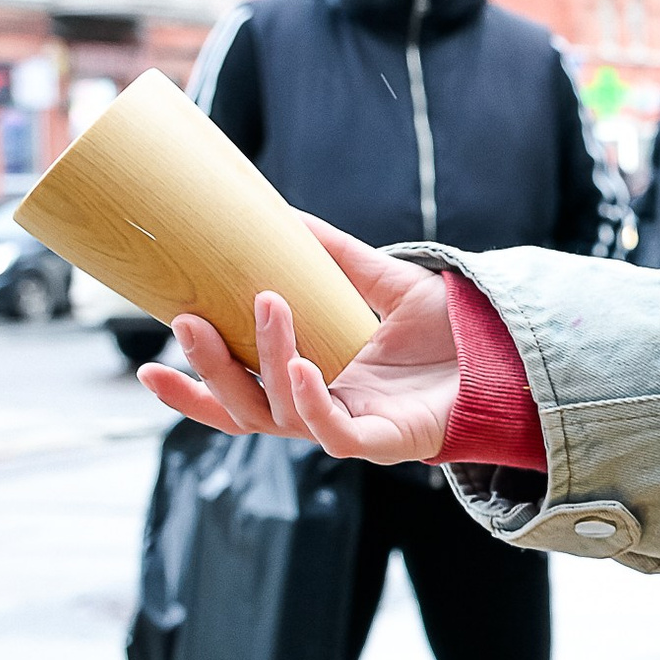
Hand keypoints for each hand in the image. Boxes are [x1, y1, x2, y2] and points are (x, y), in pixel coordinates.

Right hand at [139, 220, 458, 465]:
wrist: (511, 351)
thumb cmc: (449, 328)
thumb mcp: (382, 280)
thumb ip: (334, 256)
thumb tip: (284, 216)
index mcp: (314, 382)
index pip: (238, 396)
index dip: (192, 390)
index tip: (148, 364)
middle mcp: (326, 412)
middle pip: (246, 410)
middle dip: (211, 370)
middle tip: (186, 321)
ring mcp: (354, 430)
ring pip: (284, 414)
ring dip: (267, 361)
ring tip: (266, 305)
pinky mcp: (388, 443)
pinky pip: (337, 436)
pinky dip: (313, 402)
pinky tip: (303, 367)